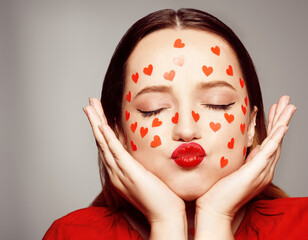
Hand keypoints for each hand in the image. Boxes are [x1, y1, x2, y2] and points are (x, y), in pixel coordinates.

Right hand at [83, 98, 186, 238]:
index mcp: (120, 171)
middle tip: (89, 104)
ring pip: (105, 143)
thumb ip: (143, 162)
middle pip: (102, 142)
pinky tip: (102, 126)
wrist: (165, 214)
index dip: (102, 128)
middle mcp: (116, 171)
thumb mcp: (149, 174)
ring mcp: (121, 172)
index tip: (99, 113)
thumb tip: (145, 149)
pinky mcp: (130, 173)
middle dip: (95, 121)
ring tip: (90, 108)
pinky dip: (108, 138)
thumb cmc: (161, 196)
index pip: (108, 146)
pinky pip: (116, 152)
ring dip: (96, 124)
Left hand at [195, 95, 295, 238]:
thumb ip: (241, 157)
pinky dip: (277, 138)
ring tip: (290, 106)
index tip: (275, 108)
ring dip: (283, 123)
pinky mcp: (255, 172)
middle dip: (282, 118)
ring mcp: (262, 170)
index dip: (273, 123)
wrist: (215, 208)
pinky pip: (269, 152)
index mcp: (259, 166)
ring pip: (276, 142)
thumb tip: (245, 145)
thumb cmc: (219, 190)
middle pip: (277, 139)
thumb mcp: (232, 166)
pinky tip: (283, 127)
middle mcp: (264, 168)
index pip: (269, 140)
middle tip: (288, 101)